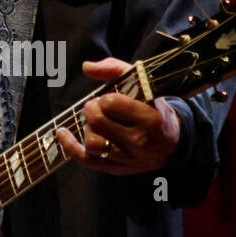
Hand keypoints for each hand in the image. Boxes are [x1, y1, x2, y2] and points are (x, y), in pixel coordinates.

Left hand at [55, 57, 182, 176]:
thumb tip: (86, 67)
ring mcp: (127, 158)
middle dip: (92, 109)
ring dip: (88, 128)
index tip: (111, 99)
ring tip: (97, 123)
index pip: (111, 103)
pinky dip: (69, 146)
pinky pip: (86, 160)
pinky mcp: (116, 169)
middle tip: (98, 107)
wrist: (173, 143)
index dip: (106, 98)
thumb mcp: (144, 86)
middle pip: (98, 122)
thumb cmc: (155, 110)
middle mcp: (139, 141)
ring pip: (92, 142)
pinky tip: (61, 132)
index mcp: (149, 119)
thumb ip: (116, 70)